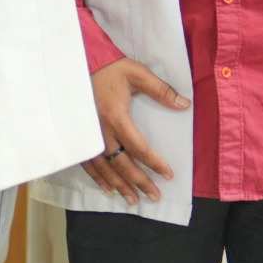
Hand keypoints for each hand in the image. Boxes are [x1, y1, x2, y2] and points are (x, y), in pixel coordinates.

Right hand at [81, 58, 187, 203]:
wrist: (78, 62)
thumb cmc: (109, 68)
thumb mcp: (137, 73)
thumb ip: (161, 90)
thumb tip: (184, 104)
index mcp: (116, 117)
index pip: (139, 147)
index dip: (155, 163)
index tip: (169, 175)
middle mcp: (101, 130)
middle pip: (122, 164)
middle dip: (139, 182)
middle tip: (155, 196)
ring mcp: (88, 135)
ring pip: (104, 167)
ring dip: (119, 185)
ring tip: (133, 199)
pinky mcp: (80, 135)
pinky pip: (88, 162)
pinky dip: (98, 177)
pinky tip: (108, 187)